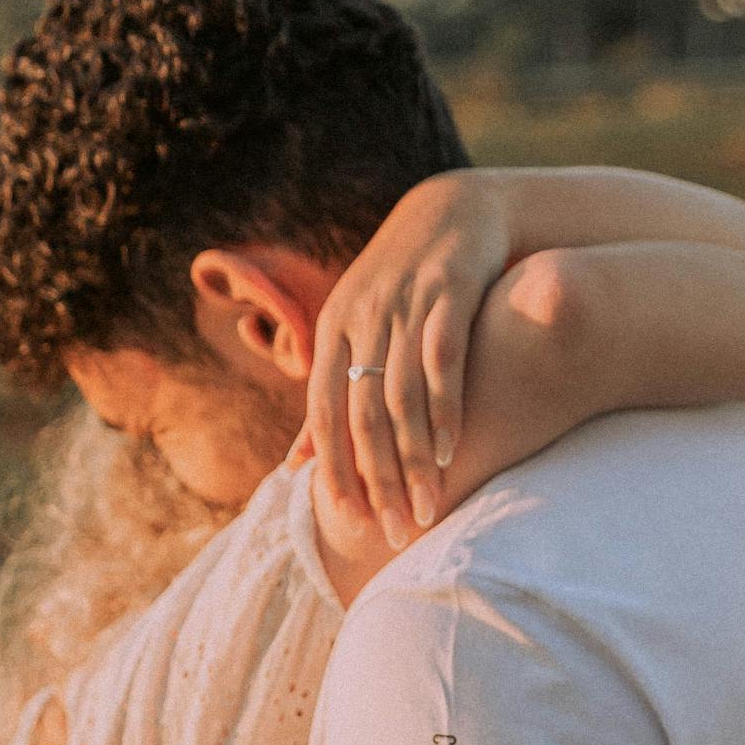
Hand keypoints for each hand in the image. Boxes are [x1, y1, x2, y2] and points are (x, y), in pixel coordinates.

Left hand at [307, 171, 511, 544]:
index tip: (348, 522)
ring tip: (427, 508)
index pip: (324, 413)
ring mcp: (405, 303)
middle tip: (391, 532)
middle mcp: (362, 318)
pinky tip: (450, 450)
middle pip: (362, 415)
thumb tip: (293, 467)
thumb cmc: (398, 287)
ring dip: (413, 459)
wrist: (451, 211)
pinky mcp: (450, 290)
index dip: (333, 470)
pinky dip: (445, 408)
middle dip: (377, 480)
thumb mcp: (353, 335)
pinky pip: (443, 359)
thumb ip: (328, 401)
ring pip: (401, 397)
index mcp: (332, 333)